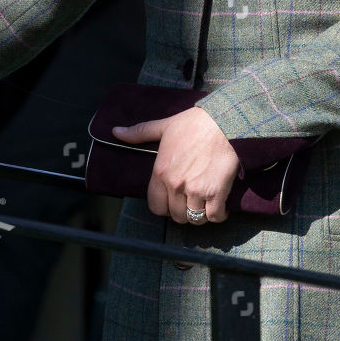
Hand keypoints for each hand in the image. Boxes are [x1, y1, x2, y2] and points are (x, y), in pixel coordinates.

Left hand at [112, 106, 239, 223]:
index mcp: (160, 172)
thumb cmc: (195, 123)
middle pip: (176, 215)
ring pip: (194, 218)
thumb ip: (139, 133)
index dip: (164, 207)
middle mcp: (175, 185)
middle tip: (190, 202)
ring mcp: (196, 191)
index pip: (155, 207)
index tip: (172, 201)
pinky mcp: (216, 192)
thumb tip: (116, 131)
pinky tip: (220, 207)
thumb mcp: (164, 126)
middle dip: (182, 211)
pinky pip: (214, 216)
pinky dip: (218, 215)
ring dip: (199, 214)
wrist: (223, 121)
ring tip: (204, 205)